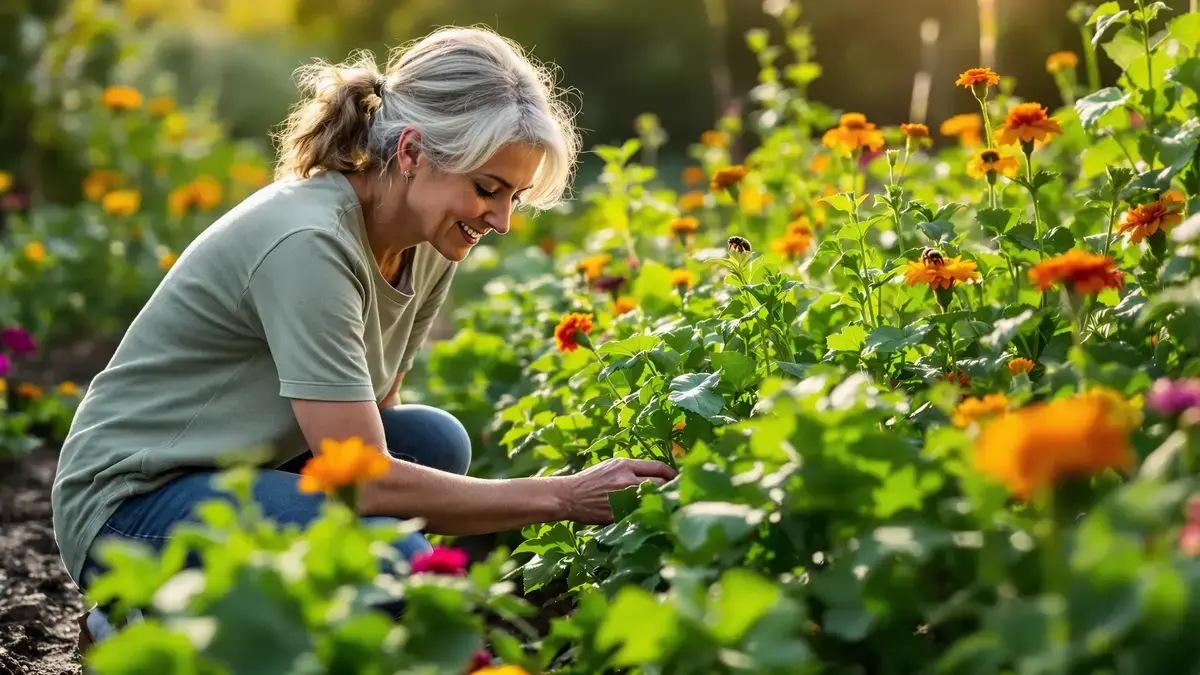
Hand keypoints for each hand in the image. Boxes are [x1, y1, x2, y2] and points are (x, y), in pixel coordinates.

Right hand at [558, 458, 678, 524]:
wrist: (568, 496)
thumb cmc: (589, 481)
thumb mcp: (610, 467)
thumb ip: (631, 470)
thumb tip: (652, 475)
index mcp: (625, 465)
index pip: (659, 467)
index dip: (672, 474)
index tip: (678, 478)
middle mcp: (627, 479)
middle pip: (661, 484)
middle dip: (672, 489)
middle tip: (678, 494)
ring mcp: (623, 498)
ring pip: (653, 500)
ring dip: (662, 503)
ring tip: (668, 507)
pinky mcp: (618, 514)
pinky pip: (639, 514)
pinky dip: (646, 515)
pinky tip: (650, 517)